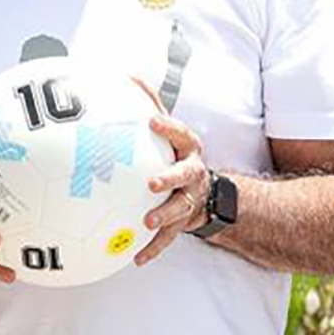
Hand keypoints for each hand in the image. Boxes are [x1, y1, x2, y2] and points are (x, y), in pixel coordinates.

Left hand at [135, 79, 210, 263]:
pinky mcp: (183, 223)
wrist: (205, 192)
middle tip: (151, 183)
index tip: (151, 122)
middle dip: (170, 178)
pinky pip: (168, 238)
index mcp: (187, 149)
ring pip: (180, 208)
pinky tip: (135, 260)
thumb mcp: (167, 130)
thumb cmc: (174, 155)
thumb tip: (128, 74)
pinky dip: (153, 249)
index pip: (180, 135)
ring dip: (164, 215)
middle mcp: (193, 173)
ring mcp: (190, 199)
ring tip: (147, 222)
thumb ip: (150, 103)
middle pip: (185, 174)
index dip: (168, 128)